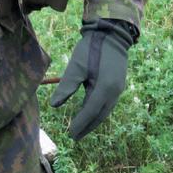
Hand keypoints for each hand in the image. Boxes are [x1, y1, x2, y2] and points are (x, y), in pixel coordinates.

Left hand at [50, 19, 136, 140]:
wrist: (112, 36)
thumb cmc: (91, 48)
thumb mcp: (77, 66)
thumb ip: (67, 86)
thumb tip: (54, 105)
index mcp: (104, 89)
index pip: (90, 112)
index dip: (80, 124)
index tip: (70, 133)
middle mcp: (114, 94)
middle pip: (99, 116)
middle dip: (87, 127)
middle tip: (74, 137)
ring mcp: (118, 91)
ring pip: (104, 112)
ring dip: (93, 122)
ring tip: (81, 129)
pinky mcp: (118, 87)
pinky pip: (107, 105)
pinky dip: (98, 113)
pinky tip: (90, 114)